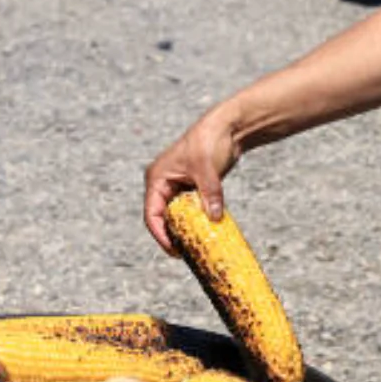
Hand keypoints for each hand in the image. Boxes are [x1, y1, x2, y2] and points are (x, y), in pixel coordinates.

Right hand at [143, 109, 242, 252]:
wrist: (228, 127)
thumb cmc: (210, 141)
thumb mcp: (207, 170)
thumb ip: (209, 194)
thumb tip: (214, 218)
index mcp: (157, 178)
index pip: (152, 214)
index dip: (160, 235)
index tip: (174, 250)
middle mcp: (163, 183)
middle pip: (162, 217)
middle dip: (172, 236)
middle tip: (186, 254)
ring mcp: (177, 185)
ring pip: (176, 215)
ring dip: (185, 230)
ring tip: (195, 247)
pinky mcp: (192, 187)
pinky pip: (190, 210)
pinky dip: (196, 220)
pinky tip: (206, 232)